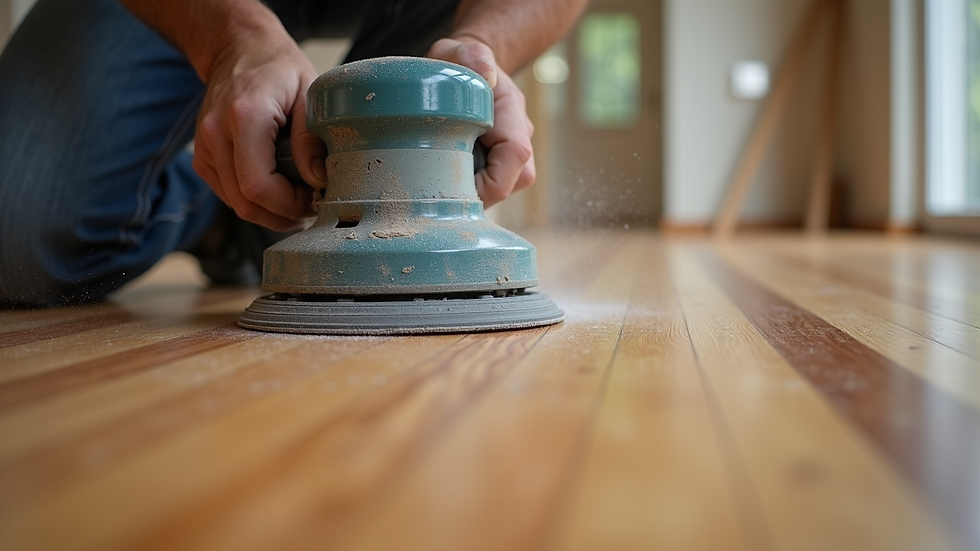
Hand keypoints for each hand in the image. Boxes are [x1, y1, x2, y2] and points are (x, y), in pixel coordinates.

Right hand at [192, 31, 326, 230]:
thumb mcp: (310, 93)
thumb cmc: (279, 68)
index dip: (289, 205)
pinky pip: (230, 195)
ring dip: (271, 212)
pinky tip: (279, 190)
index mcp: (245, 117)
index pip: (258, 186)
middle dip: (283, 215)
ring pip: (237, 205)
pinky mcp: (204, 158)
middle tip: (312, 206)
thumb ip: (312, 138)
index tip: (315, 198)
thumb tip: (318, 180)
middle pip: (246, 203)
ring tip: (300, 198)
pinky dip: (256, 201)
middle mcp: (216, 134)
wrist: (239, 49)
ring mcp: (204, 148)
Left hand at [426, 38, 535, 206]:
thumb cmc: (459, 63)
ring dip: (472, 190)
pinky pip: (489, 187)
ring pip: (502, 188)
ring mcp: (511, 153)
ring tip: (438, 175)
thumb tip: (485, 73)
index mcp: (512, 112)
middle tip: (437, 183)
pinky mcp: (499, 165)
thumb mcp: (458, 52)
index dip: (491, 179)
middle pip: (511, 181)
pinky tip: (444, 175)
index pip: (515, 156)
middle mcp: (520, 136)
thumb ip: (472, 55)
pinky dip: (467, 188)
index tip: (454, 181)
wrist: (466, 70)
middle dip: (478, 191)